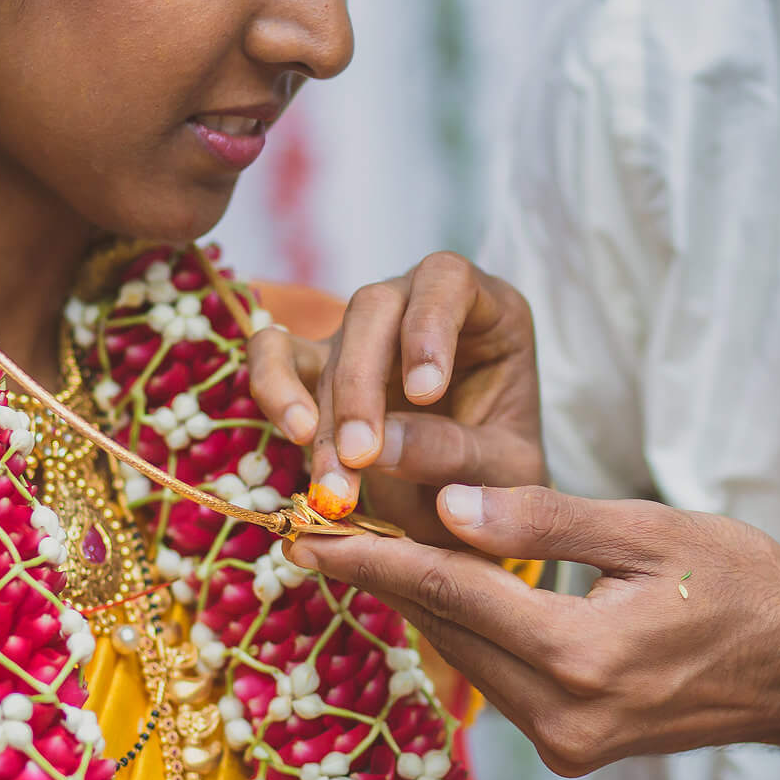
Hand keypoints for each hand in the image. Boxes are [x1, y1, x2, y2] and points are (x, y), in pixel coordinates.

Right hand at [248, 253, 545, 545]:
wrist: (471, 499)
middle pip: (376, 307)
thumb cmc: (502, 470)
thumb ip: (454, 452)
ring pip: (332, 341)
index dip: (428, 325)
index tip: (425, 392)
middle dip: (363, 384)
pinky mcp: (319, 362)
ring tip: (333, 479)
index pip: (449, 280)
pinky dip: (275, 386)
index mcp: (487, 311)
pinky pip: (276, 353)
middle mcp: (420, 307)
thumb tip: (378, 448)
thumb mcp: (504, 467)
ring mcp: (366, 333)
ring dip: (324, 412)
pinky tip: (295, 434)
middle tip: (362, 454)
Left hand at [286, 485, 779, 779]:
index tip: (306, 532)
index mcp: (583, 657)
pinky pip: (497, 677)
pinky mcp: (574, 750)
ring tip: (360, 545)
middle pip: (446, 630)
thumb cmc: (744, 585)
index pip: (450, 594)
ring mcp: (568, 745)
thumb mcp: (651, 531)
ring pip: (465, 656)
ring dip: (418, 603)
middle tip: (317, 524)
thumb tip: (448, 504)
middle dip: (381, 576)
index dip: (372, 557)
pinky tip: (437, 585)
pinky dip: (464, 629)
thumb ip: (545, 519)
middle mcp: (564, 718)